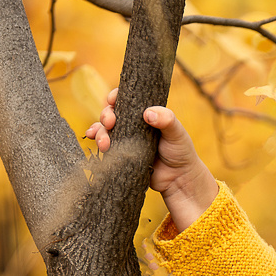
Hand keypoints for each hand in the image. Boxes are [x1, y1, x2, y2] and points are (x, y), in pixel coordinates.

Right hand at [85, 88, 218, 231]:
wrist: (179, 179)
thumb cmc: (180, 152)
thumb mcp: (177, 133)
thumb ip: (167, 120)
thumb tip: (148, 113)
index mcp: (145, 113)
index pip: (126, 99)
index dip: (116, 97)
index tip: (112, 101)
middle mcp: (132, 124)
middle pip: (111, 113)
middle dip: (106, 115)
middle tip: (110, 123)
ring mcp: (125, 139)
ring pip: (104, 129)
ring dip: (100, 132)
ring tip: (105, 144)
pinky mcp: (121, 154)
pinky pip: (105, 145)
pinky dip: (97, 141)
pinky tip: (95, 143)